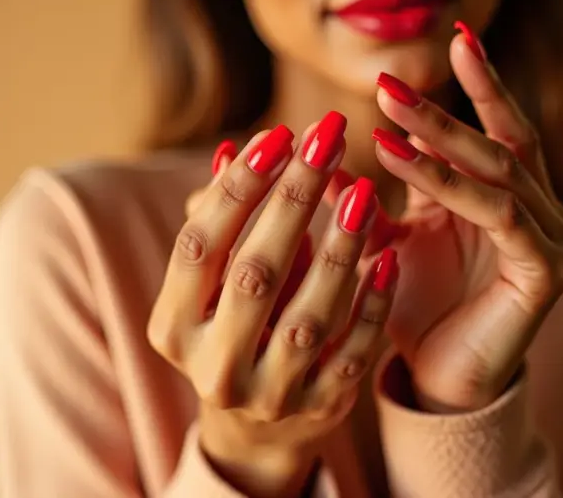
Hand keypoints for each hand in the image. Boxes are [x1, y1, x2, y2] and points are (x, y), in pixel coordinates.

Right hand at [148, 115, 398, 497]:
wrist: (256, 426)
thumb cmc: (232, 327)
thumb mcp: (216, 283)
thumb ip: (225, 220)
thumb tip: (235, 149)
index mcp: (174, 329)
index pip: (199, 246)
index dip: (237, 188)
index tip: (277, 134)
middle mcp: (215, 368)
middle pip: (255, 274)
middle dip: (293, 199)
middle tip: (327, 137)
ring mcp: (271, 396)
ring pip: (311, 316)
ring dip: (340, 247)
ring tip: (366, 191)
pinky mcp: (321, 409)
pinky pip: (355, 352)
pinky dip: (373, 304)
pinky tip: (389, 258)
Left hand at [370, 26, 562, 411]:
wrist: (437, 379)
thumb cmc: (414, 310)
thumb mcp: (385, 240)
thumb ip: (363, 199)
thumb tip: (317, 153)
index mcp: (505, 200)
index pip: (498, 130)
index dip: (479, 85)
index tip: (452, 40)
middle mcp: (537, 212)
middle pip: (498, 142)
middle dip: (444, 110)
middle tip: (392, 82)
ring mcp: (550, 240)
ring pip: (498, 171)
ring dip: (442, 139)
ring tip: (388, 114)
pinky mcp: (547, 271)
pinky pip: (498, 214)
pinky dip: (449, 183)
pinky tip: (402, 159)